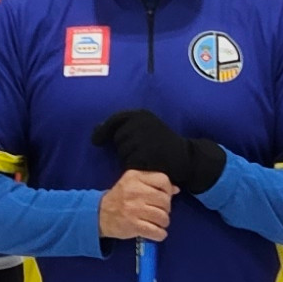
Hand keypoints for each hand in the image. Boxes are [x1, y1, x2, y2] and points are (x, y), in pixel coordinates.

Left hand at [93, 108, 226, 195]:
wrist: (187, 158)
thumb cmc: (162, 144)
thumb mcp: (144, 129)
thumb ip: (123, 127)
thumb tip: (95, 132)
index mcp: (141, 115)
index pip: (115, 120)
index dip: (103, 131)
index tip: (96, 141)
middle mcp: (142, 123)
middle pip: (117, 138)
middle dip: (123, 147)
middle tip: (142, 149)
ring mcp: (144, 138)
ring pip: (123, 152)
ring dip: (129, 157)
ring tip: (147, 156)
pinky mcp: (146, 154)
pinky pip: (130, 163)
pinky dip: (135, 166)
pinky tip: (147, 165)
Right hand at [98, 170, 177, 242]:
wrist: (98, 214)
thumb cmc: (119, 198)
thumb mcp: (132, 183)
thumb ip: (153, 184)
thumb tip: (175, 190)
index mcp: (135, 177)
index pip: (163, 180)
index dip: (168, 190)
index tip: (164, 196)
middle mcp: (135, 192)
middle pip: (165, 200)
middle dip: (166, 208)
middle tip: (158, 211)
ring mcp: (134, 209)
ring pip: (163, 217)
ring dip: (163, 222)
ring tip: (156, 222)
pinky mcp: (133, 225)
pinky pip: (156, 231)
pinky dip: (160, 234)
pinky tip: (156, 233)